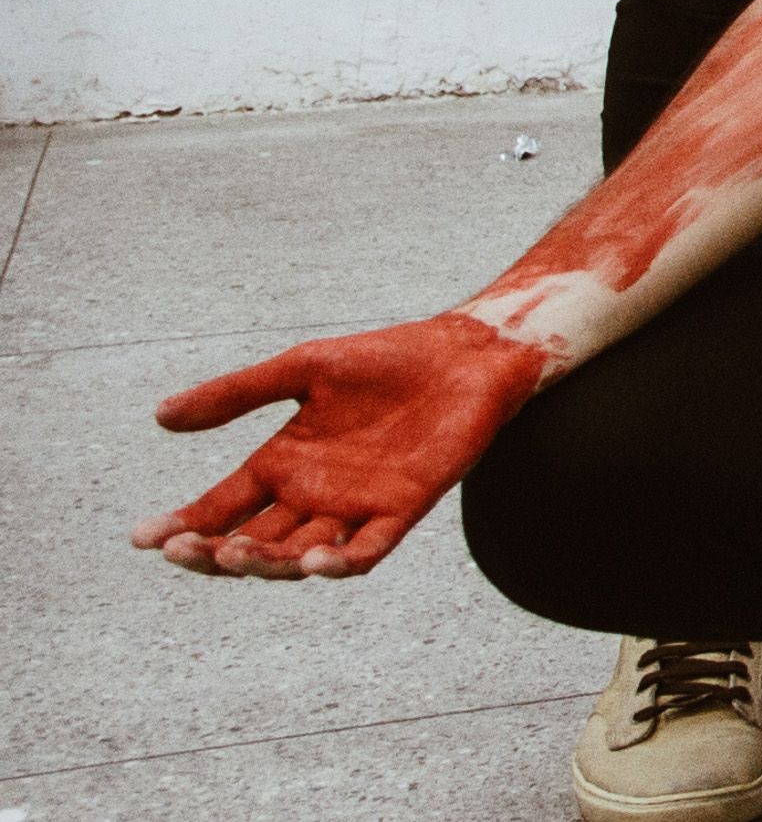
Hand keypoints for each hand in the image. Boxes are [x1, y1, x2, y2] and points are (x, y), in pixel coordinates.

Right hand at [138, 312, 548, 577]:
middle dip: (212, 553)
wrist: (464, 353)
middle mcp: (312, 495)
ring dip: (265, 562)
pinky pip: (367, 550)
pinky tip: (315, 562)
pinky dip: (340, 563)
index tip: (142, 538)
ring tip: (232, 553)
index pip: (219, 508)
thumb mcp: (301, 368)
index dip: (182, 526)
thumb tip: (159, 416)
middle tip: (181, 550)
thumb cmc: (385, 360)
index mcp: (282, 464)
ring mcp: (356, 507)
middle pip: (250, 541)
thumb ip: (237, 393)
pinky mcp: (403, 508)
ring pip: (299, 555)